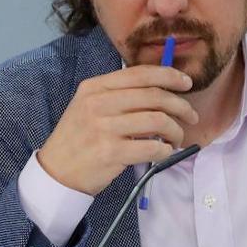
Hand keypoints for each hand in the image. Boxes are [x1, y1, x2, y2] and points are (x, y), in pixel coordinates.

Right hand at [37, 65, 198, 195]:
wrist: (56, 171)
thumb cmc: (78, 138)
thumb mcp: (88, 106)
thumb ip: (118, 94)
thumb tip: (160, 89)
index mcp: (95, 88)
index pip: (140, 74)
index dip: (169, 76)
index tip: (186, 83)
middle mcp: (98, 104)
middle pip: (154, 96)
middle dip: (181, 105)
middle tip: (191, 116)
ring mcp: (104, 128)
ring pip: (157, 121)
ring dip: (176, 130)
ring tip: (176, 138)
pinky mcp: (110, 153)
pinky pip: (152, 147)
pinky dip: (165, 150)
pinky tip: (164, 152)